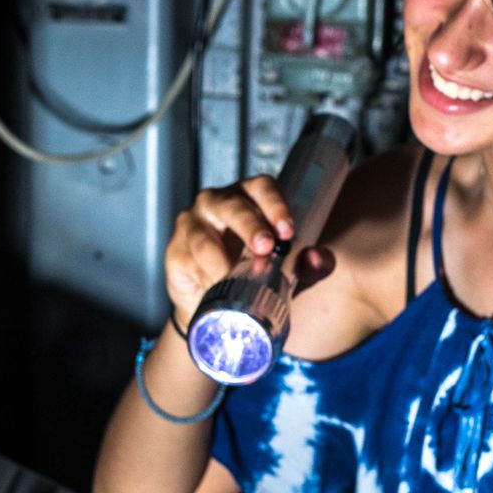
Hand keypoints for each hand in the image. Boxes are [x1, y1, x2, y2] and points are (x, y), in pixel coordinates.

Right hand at [162, 176, 335, 327]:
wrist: (218, 304)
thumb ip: (308, 265)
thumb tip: (316, 258)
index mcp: (250, 198)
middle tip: (265, 247)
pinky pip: (188, 261)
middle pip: (232, 206)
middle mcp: (218, 203)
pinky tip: (214, 288)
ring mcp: (193, 224)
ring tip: (236, 278)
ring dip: (222, 259)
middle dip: (250, 225)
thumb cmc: (255, 272)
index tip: (288, 230)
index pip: (263, 188)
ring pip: (204, 236)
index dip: (276, 205)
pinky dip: (203, 276)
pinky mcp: (176, 250)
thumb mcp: (287, 271)